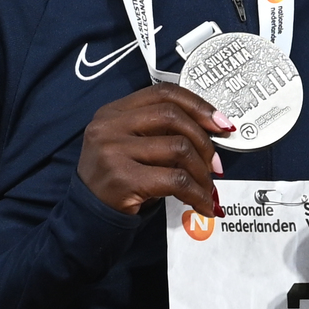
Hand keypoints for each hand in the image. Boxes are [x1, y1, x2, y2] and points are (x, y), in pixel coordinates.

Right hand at [77, 83, 231, 216]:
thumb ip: (161, 132)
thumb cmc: (117, 180)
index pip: (163, 93)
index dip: (198, 105)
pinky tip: (201, 204)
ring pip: (179, 148)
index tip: (220, 123)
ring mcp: (113, 151)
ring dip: (202, 172)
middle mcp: (110, 126)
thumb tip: (212, 130)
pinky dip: (197, 194)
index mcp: (114, 111)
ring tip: (206, 189)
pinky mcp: (123, 178)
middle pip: (173, 116)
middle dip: (204, 141)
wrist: (88, 216)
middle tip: (215, 165)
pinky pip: (176, 180)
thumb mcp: (132, 146)